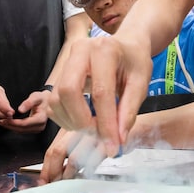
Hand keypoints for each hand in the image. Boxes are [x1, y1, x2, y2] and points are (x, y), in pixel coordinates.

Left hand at [0, 90, 48, 133]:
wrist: (47, 101)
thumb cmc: (41, 98)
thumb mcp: (35, 97)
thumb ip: (28, 103)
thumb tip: (20, 110)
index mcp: (41, 119)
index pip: (24, 124)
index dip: (13, 122)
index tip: (4, 119)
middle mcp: (40, 126)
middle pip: (22, 129)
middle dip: (10, 125)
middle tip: (0, 121)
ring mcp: (37, 129)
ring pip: (21, 131)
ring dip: (11, 127)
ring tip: (2, 121)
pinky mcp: (34, 129)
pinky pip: (22, 130)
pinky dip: (14, 127)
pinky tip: (8, 122)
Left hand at [38, 129, 105, 183]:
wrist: (134, 130)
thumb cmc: (110, 137)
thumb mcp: (87, 141)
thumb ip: (73, 151)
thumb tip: (56, 171)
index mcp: (74, 127)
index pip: (54, 147)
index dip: (46, 166)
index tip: (44, 179)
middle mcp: (82, 129)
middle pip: (59, 151)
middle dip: (52, 172)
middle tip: (51, 184)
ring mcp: (94, 136)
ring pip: (74, 158)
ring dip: (68, 174)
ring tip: (67, 183)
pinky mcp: (107, 144)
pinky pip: (92, 162)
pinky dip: (86, 172)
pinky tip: (85, 176)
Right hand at [47, 35, 150, 156]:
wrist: (126, 46)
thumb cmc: (134, 63)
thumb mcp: (141, 83)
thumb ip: (129, 111)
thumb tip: (118, 139)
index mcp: (105, 50)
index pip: (100, 92)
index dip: (106, 124)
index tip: (112, 147)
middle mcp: (80, 51)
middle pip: (68, 91)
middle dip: (81, 121)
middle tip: (98, 136)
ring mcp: (66, 61)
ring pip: (57, 99)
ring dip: (72, 122)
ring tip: (93, 128)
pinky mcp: (59, 73)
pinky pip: (52, 102)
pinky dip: (64, 118)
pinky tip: (82, 120)